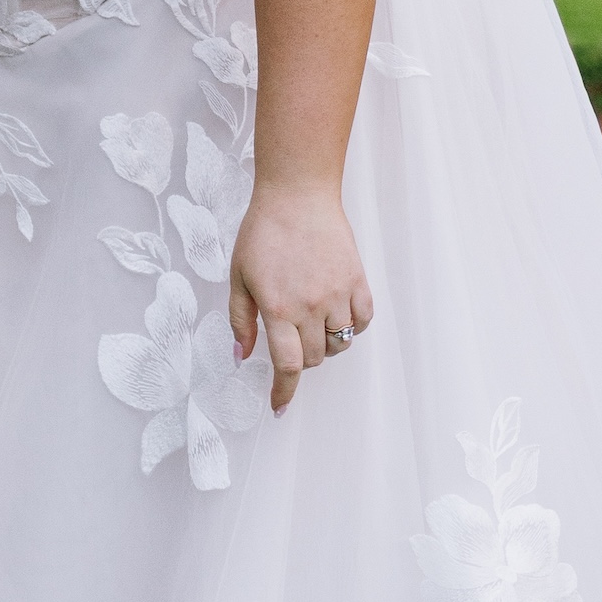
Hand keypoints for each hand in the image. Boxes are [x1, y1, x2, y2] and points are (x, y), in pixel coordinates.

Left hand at [228, 181, 373, 411]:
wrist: (298, 195)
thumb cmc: (263, 232)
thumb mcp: (238, 277)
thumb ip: (240, 320)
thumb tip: (242, 356)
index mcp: (278, 308)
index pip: (287, 366)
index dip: (284, 392)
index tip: (280, 406)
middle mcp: (311, 306)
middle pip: (314, 358)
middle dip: (301, 361)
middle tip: (290, 341)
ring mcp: (338, 293)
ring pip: (340, 343)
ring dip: (325, 345)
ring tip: (312, 326)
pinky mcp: (357, 280)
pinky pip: (363, 320)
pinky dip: (352, 327)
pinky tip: (338, 317)